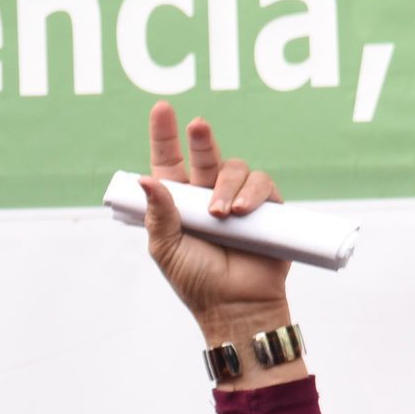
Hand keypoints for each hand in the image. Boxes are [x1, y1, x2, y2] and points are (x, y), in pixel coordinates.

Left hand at [138, 101, 292, 341]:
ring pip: (235, 168)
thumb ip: (159, 213)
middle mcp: (207, 195)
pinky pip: (263, 183)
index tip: (162, 107)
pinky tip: (242, 211)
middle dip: (200, 137)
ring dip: (226, 187)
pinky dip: (253, 193)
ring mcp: (238, 199)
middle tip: (197, 126)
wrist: (234, 305)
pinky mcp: (267, 207)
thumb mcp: (166, 248)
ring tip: (221, 215)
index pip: (168, 162)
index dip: (165, 135)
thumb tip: (147, 179)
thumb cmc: (195, 279)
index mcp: (178, 202)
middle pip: (204, 155)